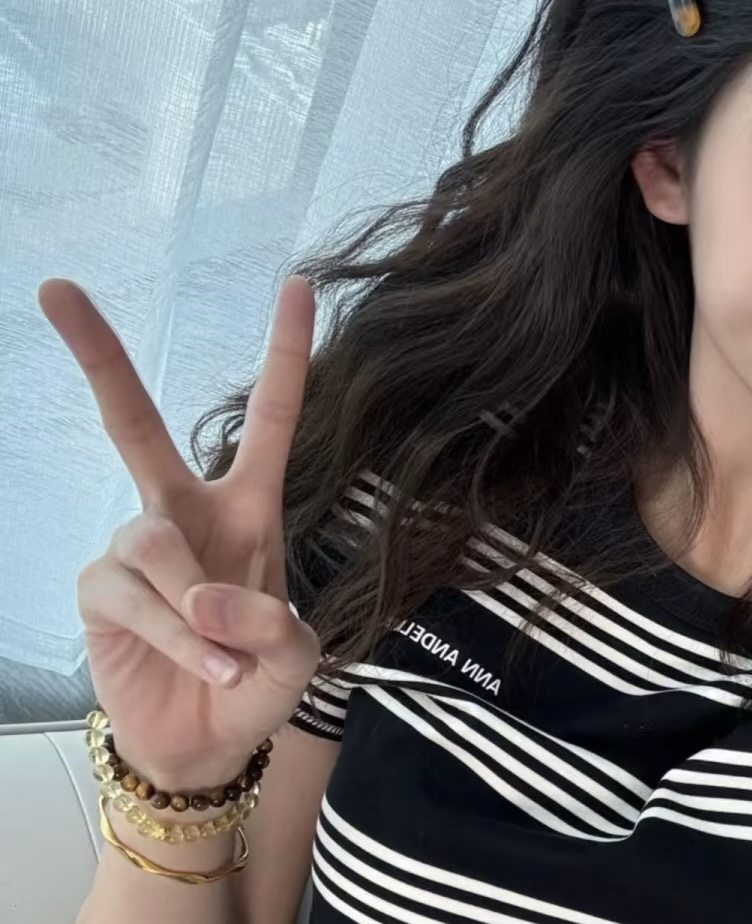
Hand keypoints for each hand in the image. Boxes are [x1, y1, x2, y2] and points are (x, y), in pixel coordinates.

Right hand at [40, 276, 321, 789]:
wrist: (209, 743)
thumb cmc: (258, 680)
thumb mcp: (295, 652)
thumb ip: (268, 620)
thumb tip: (202, 596)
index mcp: (248, 507)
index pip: (269, 418)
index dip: (285, 353)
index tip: (298, 283)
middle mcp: (183, 512)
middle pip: (135, 425)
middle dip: (99, 357)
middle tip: (57, 288)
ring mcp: (133, 548)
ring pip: (154, 546)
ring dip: (197, 610)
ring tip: (226, 657)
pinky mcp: (98, 589)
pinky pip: (133, 597)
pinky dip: (176, 636)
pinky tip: (204, 663)